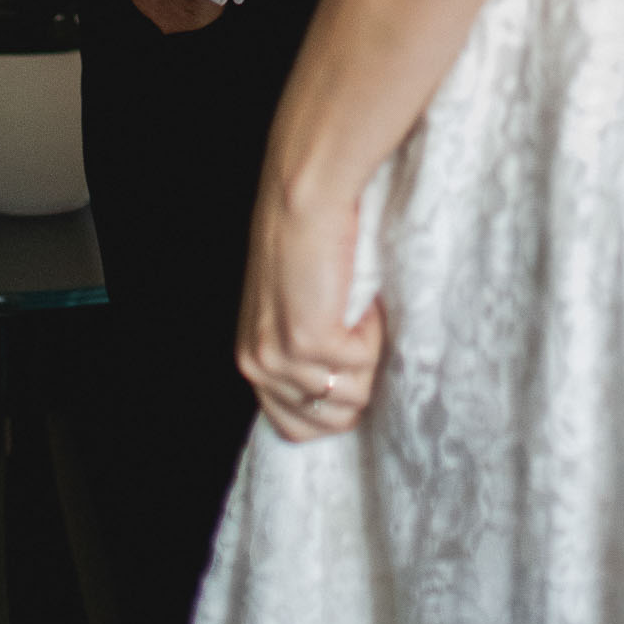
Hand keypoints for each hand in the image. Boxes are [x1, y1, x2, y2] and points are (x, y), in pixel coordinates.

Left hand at [237, 171, 383, 441]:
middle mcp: (258, 365)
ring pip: (353, 397)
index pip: (296, 429)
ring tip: (351, 305)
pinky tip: (357, 298)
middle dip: (356, 380)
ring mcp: (281, 357)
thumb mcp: (294, 310)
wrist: (305, 195)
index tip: (349, 360)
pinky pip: (362, 364)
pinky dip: (371, 332)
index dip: (335, 403)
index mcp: (252, 360)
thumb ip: (302, 354)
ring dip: (365, 351)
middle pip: (331, 421)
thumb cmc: (308, 241)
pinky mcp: (308, 341)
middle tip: (352, 329)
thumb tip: (340, 393)